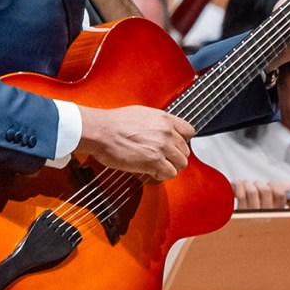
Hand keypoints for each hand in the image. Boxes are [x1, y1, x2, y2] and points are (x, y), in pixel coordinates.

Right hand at [77, 103, 193, 180]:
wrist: (100, 131)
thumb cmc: (113, 123)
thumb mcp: (141, 114)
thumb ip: (156, 123)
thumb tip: (159, 131)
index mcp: (164, 118)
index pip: (189, 132)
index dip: (181, 142)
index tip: (174, 147)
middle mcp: (167, 131)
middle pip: (185, 151)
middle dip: (174, 157)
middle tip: (161, 160)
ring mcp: (162, 146)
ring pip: (181, 164)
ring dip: (169, 167)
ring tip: (155, 167)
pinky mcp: (154, 161)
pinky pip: (170, 173)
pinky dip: (161, 175)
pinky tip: (150, 171)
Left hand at [229, 179, 289, 211]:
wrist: (238, 233)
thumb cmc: (254, 217)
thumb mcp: (268, 208)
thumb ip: (278, 195)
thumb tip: (288, 186)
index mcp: (276, 215)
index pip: (280, 194)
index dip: (273, 185)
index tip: (268, 185)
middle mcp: (265, 217)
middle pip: (265, 190)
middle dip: (258, 184)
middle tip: (253, 186)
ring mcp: (252, 217)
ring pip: (252, 191)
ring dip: (246, 184)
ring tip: (243, 185)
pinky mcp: (239, 216)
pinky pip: (240, 195)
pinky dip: (238, 186)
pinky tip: (236, 185)